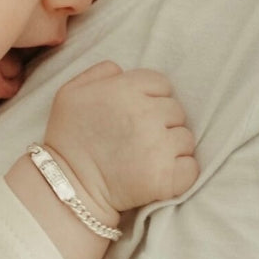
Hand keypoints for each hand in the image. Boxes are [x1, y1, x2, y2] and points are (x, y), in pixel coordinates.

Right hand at [45, 60, 198, 216]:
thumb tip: (123, 70)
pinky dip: (180, 172)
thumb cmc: (67, 139)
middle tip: (137, 139)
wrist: (68, 187)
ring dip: (170, 148)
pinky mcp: (167, 178)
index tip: (135, 115)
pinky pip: (191, 167)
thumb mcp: (70, 92)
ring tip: (144, 158)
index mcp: (124, 89)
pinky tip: (158, 174)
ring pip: (185, 138)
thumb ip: (100, 72)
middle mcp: (145, 114)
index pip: (161, 83)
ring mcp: (159, 147)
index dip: (150, 99)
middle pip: (175, 110)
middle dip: (161, 122)